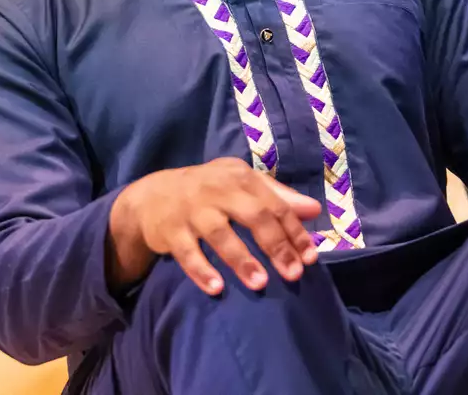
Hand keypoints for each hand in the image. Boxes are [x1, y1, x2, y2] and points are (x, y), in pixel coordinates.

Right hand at [108, 158, 320, 295]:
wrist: (153, 195)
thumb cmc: (209, 190)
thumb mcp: (242, 184)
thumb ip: (278, 196)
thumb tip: (314, 210)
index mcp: (241, 178)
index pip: (275, 204)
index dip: (295, 231)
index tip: (311, 258)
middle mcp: (218, 190)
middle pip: (253, 216)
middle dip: (275, 245)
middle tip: (294, 274)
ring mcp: (193, 210)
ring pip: (220, 234)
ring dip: (241, 259)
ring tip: (260, 283)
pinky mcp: (171, 230)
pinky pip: (187, 252)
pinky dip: (201, 270)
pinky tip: (216, 288)